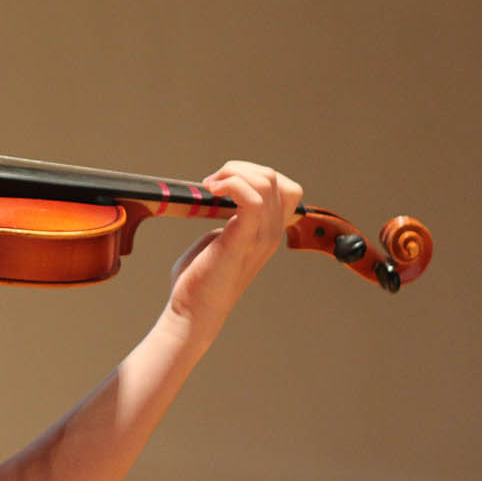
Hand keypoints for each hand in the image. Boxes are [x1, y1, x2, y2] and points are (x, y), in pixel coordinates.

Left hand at [162, 161, 302, 346]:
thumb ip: (231, 220)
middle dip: (240, 169)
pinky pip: (252, 197)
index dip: (257, 175)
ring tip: (211, 186)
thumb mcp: (222, 240)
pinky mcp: (243, 240)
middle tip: (212, 184)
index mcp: (268, 233)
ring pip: (266, 181)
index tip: (225, 184)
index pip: (287, 189)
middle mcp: (271, 233)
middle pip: (275, 178)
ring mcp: (261, 237)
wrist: (194, 312)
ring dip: (234, 173)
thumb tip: (220, 198)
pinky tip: (212, 191)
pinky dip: (232, 184)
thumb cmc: (201, 280)